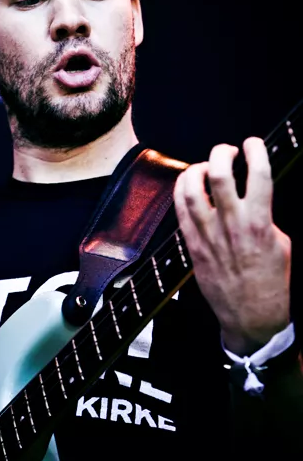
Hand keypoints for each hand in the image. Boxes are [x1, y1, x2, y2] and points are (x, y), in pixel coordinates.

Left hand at [173, 136, 291, 355]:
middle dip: (221, 153)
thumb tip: (253, 195)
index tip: (253, 144)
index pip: (259, 174)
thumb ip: (264, 215)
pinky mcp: (193, 246)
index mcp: (259, 222)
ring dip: (197, 170)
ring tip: (205, 167)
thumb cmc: (270, 282)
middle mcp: (232, 224)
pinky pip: (179, 211)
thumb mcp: (281, 243)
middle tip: (227, 151)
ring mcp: (208, 234)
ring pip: (192, 190)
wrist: (252, 317)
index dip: (255, 150)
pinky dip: (181, 191)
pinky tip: (187, 185)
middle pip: (219, 174)